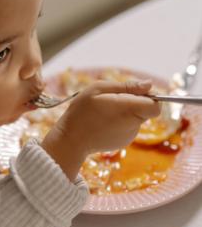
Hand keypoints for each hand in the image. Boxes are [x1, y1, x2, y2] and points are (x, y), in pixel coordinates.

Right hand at [41, 80, 160, 180]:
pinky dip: (119, 122)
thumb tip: (149, 84)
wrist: (70, 140)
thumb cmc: (81, 111)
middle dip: (134, 102)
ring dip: (125, 112)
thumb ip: (126, 86)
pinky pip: (128, 127)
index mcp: (129, 109)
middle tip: (111, 100)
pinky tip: (103, 122)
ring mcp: (129, 135)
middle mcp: (133, 124)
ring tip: (103, 112)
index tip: (134, 93)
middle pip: (146, 110)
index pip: (156, 105)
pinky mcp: (123, 142)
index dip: (150, 97)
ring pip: (137, 118)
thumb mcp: (98, 89)